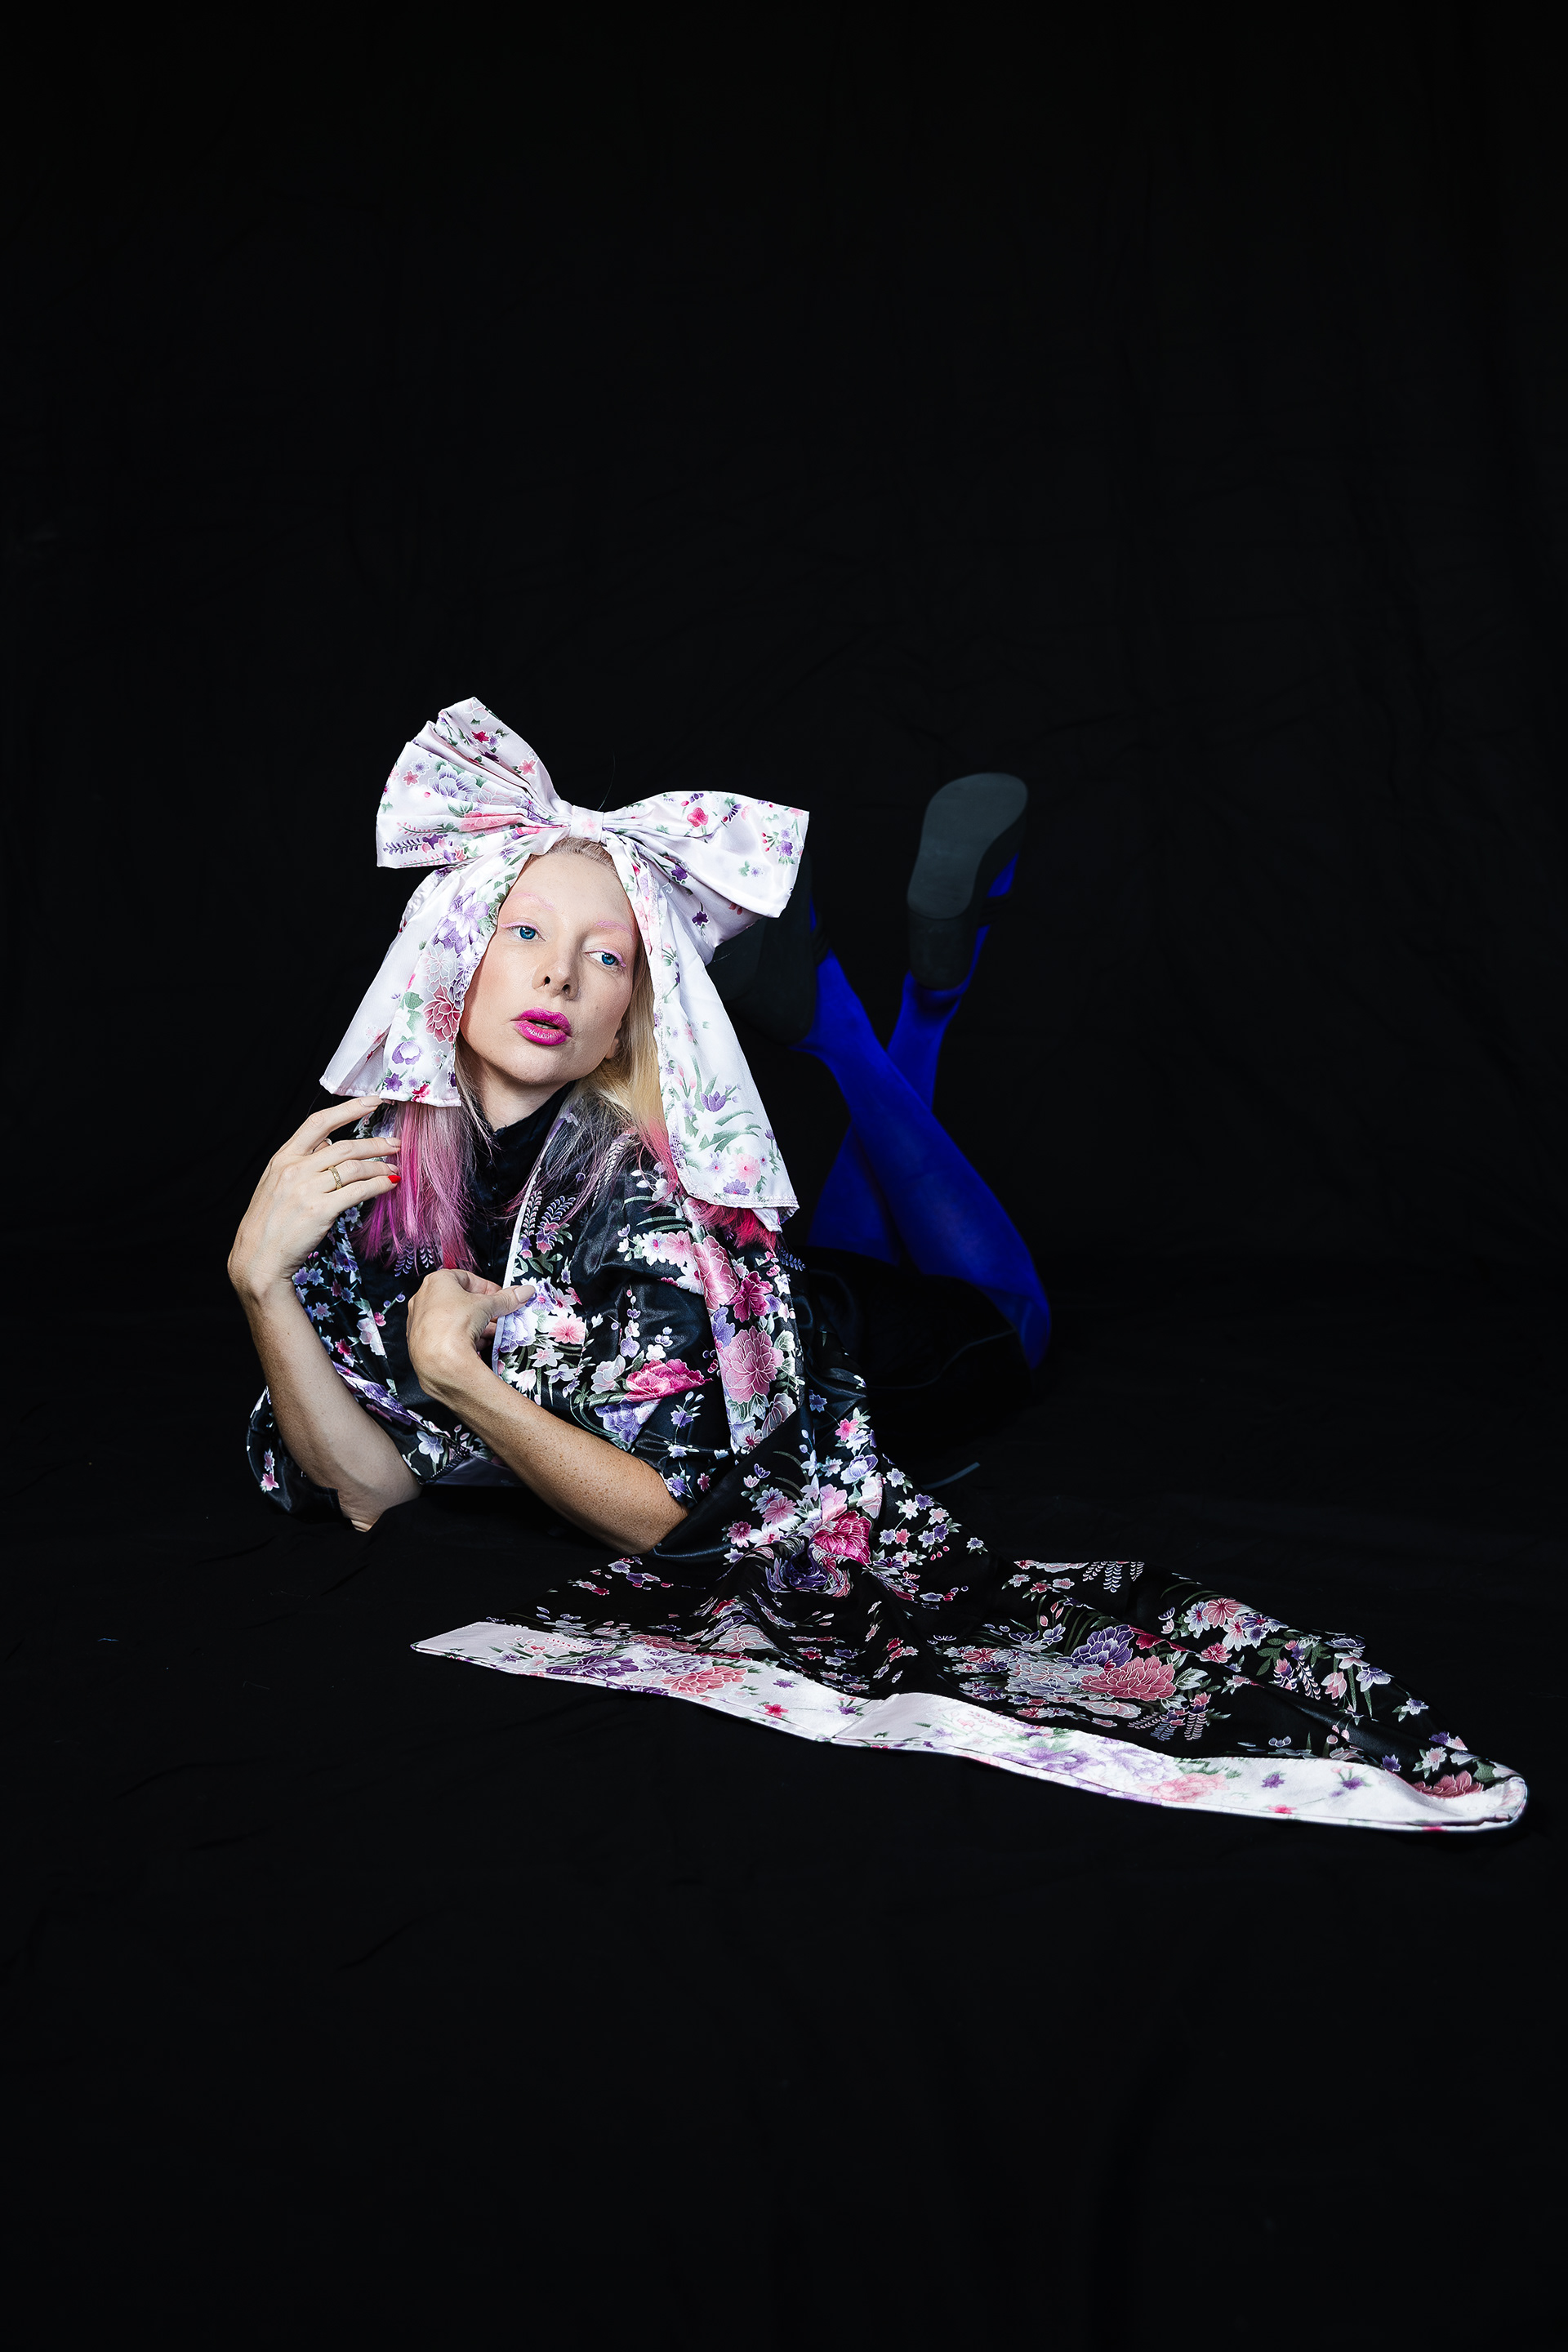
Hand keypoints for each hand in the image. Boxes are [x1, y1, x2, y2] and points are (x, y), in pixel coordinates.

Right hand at [229, 1095, 400, 1303]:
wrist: (258, 1258)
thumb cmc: (270, 1222)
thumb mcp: (277, 1182)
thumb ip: (302, 1160)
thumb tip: (328, 1142)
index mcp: (283, 1158)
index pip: (318, 1123)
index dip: (348, 1109)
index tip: (373, 1101)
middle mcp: (294, 1170)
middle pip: (344, 1146)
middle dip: (375, 1143)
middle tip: (396, 1144)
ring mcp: (307, 1190)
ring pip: (354, 1168)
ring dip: (380, 1166)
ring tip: (394, 1168)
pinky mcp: (320, 1211)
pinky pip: (358, 1192)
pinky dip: (378, 1186)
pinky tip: (388, 1185)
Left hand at [406, 1268, 536, 1398]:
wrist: (438, 1361)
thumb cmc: (454, 1325)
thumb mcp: (487, 1306)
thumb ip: (506, 1298)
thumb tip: (522, 1292)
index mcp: (436, 1281)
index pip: (467, 1278)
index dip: (487, 1288)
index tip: (500, 1297)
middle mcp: (423, 1299)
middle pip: (461, 1300)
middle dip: (483, 1310)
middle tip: (499, 1316)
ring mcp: (419, 1322)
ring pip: (453, 1319)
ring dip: (475, 1325)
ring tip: (493, 1333)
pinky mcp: (420, 1342)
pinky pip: (445, 1335)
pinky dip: (462, 1338)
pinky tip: (477, 1345)